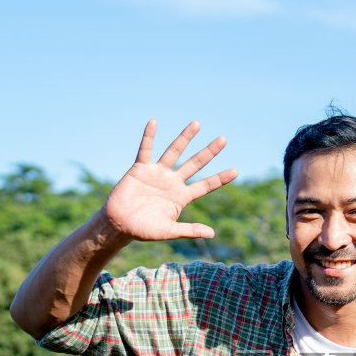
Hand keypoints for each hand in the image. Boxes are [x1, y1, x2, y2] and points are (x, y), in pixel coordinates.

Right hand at [104, 120, 238, 242]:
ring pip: (174, 152)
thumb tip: (212, 233)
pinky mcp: (140, 168)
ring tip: (197, 124)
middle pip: (195, 164)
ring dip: (185, 138)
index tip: (235, 171)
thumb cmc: (143, 230)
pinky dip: (148, 136)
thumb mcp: (169, 231)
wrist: (119, 225)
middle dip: (208, 152)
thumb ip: (189, 230)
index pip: (205, 185)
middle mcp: (172, 182)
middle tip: (223, 139)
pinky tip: (153, 122)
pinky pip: (145, 149)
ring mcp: (157, 173)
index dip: (220, 178)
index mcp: (182, 197)